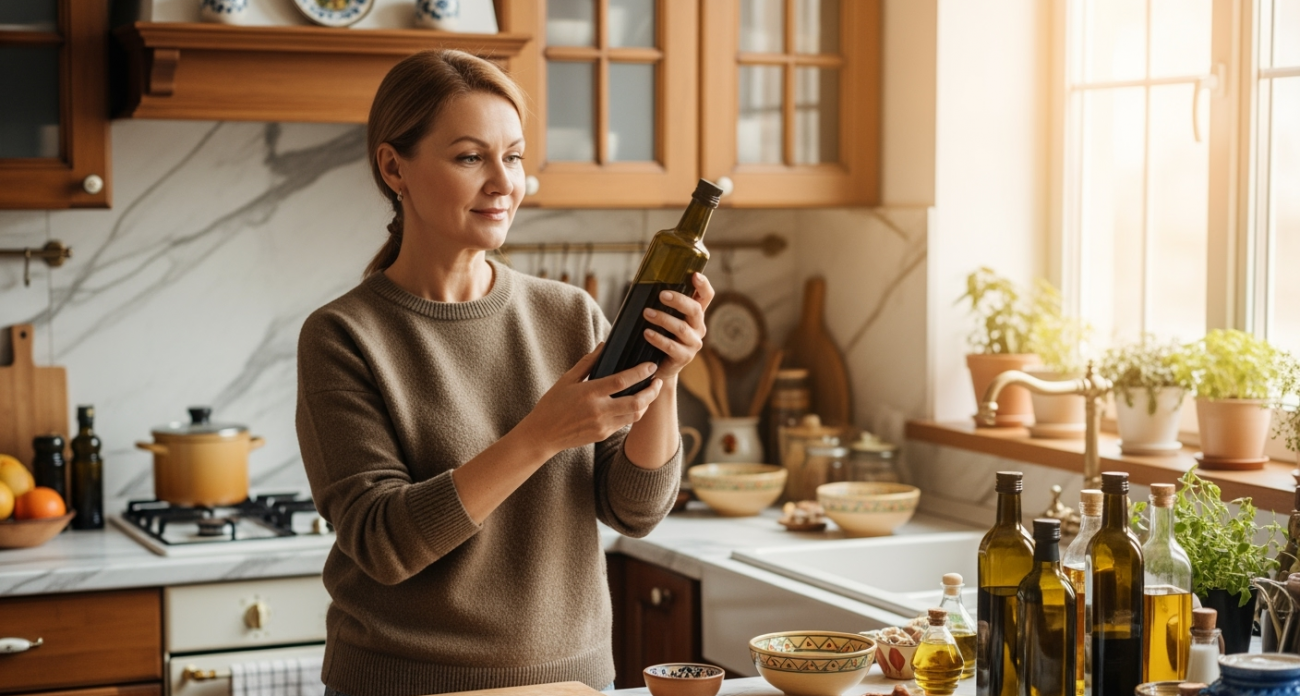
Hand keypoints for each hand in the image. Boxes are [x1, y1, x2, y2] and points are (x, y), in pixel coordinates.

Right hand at [519, 344, 664, 455]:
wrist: (543, 435)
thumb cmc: (552, 404)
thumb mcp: (567, 379)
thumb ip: (587, 363)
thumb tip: (603, 345)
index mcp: (589, 393)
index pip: (621, 381)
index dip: (640, 372)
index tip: (651, 365)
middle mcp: (599, 411)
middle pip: (636, 402)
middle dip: (652, 392)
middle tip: (658, 381)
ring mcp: (603, 425)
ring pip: (635, 415)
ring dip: (646, 403)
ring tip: (650, 392)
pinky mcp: (603, 435)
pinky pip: (625, 423)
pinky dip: (634, 412)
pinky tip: (635, 403)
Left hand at [641, 273, 713, 379]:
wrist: (659, 366)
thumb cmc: (660, 336)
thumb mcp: (665, 318)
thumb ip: (663, 304)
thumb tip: (645, 281)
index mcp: (695, 315)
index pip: (706, 297)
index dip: (703, 285)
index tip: (695, 275)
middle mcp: (698, 328)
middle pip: (695, 310)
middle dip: (679, 300)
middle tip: (662, 295)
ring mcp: (693, 344)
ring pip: (682, 328)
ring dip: (663, 319)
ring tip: (647, 313)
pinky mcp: (684, 357)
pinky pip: (671, 346)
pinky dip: (658, 338)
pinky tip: (647, 333)